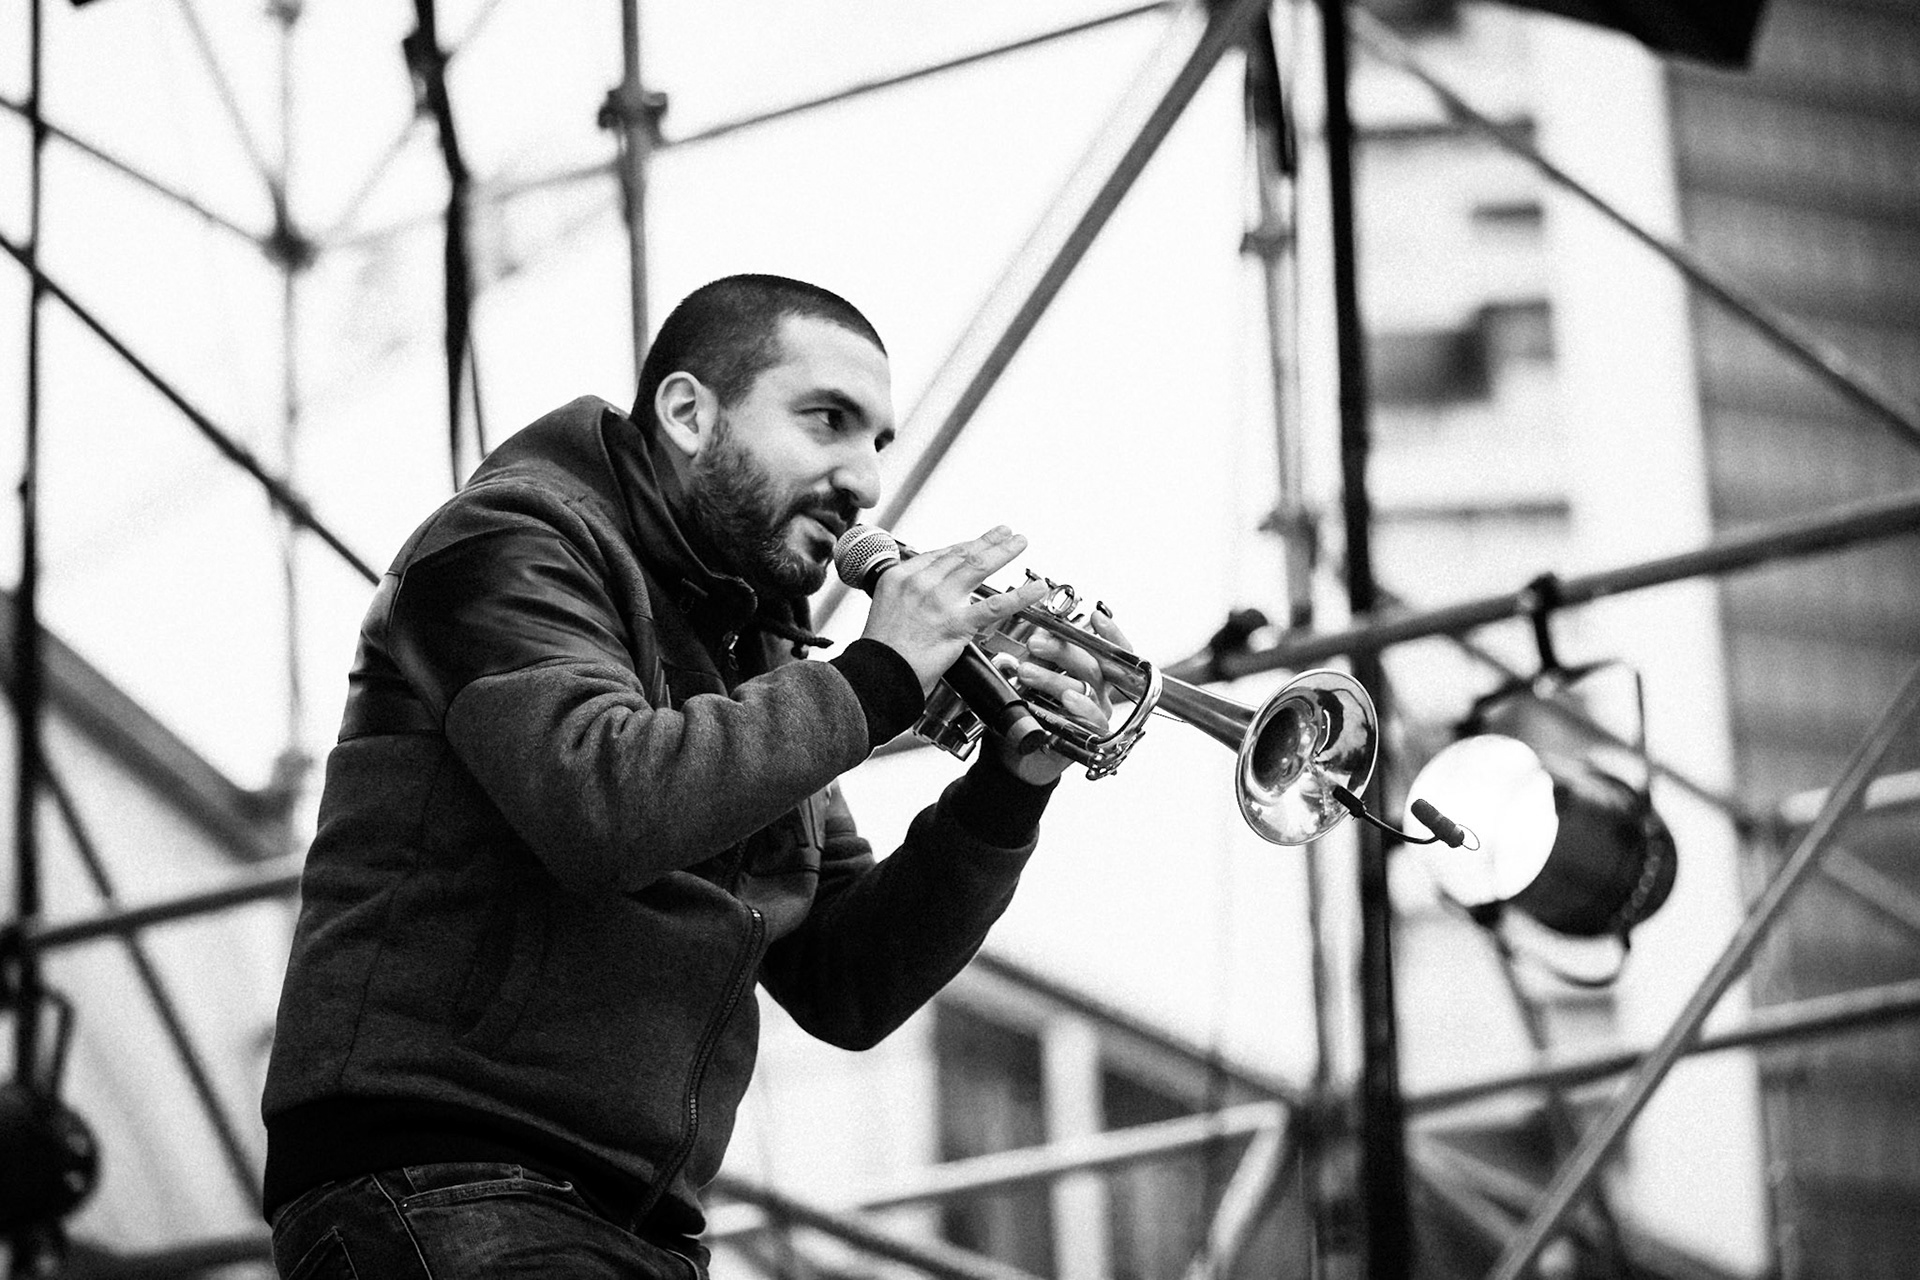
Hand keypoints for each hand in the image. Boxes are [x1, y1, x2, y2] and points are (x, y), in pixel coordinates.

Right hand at [859, 526, 1054, 694]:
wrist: (878, 675)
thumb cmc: (882, 651)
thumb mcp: (885, 609)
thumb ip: (909, 597)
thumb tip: (927, 598)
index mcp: (900, 577)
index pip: (939, 555)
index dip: (964, 546)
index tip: (976, 542)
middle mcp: (920, 583)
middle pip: (961, 554)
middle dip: (987, 541)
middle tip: (1004, 533)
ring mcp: (939, 601)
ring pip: (978, 567)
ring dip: (1003, 552)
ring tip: (1019, 543)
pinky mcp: (956, 624)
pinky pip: (995, 606)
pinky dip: (1020, 596)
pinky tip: (1035, 589)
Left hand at [990, 603, 1132, 784]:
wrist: (1015, 754)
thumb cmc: (1028, 713)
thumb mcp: (1030, 677)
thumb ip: (1038, 655)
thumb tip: (1039, 629)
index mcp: (1089, 674)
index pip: (1110, 651)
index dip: (1110, 633)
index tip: (1096, 617)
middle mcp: (1098, 692)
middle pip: (1094, 665)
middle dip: (1063, 650)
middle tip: (1035, 643)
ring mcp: (1096, 714)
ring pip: (1086, 689)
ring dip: (1055, 678)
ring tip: (1027, 672)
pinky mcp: (1092, 737)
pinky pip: (1094, 720)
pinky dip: (1081, 707)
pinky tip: (1066, 700)